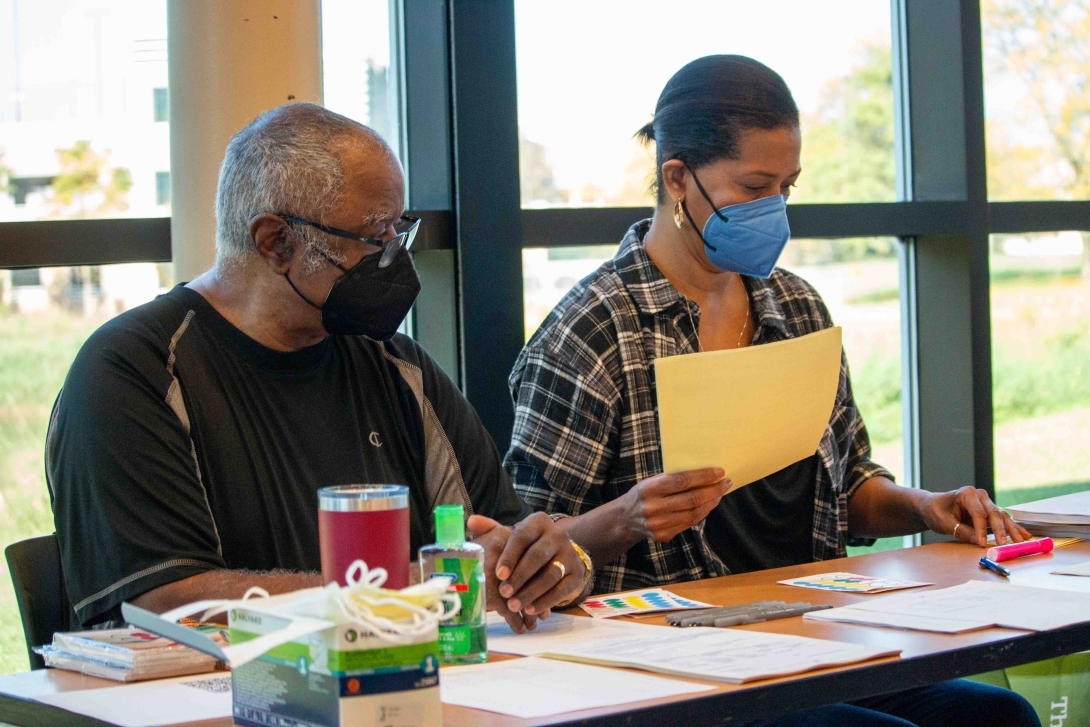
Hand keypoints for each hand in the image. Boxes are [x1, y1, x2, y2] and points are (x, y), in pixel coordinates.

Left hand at [467, 513, 586, 633]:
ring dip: (531, 592)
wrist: (560, 555)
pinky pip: (563, 589)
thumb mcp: (512, 535)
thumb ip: (492, 529)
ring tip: (514, 605)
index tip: (499, 574)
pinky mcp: (577, 573)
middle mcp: (557, 535)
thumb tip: (471, 521)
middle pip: (537, 556)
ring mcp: (570, 554)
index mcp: (538, 522)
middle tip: (504, 593)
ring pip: (551, 574)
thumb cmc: (527, 546)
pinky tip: (531, 610)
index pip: (522, 536)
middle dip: (519, 576)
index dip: (510, 556)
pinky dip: (546, 601)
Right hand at [620, 468, 731, 542]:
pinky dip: (702, 513)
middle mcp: (653, 508)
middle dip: (713, 490)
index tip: (719, 472)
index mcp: (650, 489)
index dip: (703, 477)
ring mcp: (659, 524)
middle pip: (691, 499)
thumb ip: (672, 480)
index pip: (682, 481)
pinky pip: (688, 524)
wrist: (625, 518)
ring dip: (711, 503)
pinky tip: (708, 505)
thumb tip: (704, 474)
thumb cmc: (643, 494)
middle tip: (725, 483)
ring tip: (720, 494)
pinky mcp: (664, 535)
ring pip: (693, 514)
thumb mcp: (651, 481)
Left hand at [919, 486, 1030, 545]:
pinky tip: (1024, 535)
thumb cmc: (935, 511)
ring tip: (1020, 542)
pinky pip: (1003, 519)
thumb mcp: (943, 522)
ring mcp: (986, 503)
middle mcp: (980, 496)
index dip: (981, 529)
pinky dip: (1013, 528)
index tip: (983, 543)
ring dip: (1011, 530)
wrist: (932, 506)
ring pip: (1002, 516)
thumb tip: (979, 542)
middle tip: (1005, 544)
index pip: (978, 513)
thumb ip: (961, 531)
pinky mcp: (989, 511)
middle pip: (994, 514)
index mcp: (967, 494)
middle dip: (1000, 530)